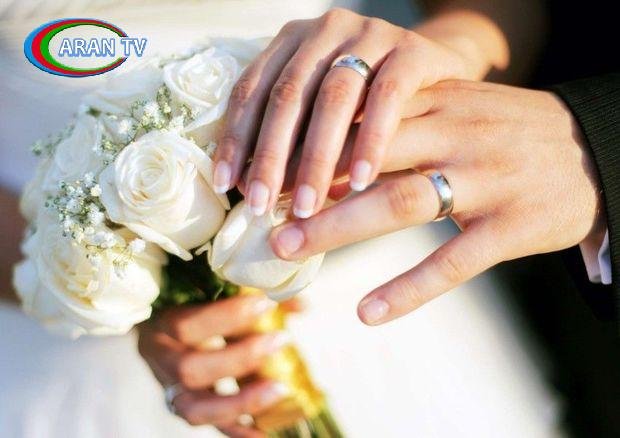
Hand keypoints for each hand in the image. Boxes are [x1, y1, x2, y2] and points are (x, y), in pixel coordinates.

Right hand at [138, 295, 291, 431]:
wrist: (165, 332)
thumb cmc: (194, 307)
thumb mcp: (213, 294)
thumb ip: (253, 297)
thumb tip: (301, 305)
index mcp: (161, 324)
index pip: (188, 325)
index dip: (228, 316)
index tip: (266, 303)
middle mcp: (161, 361)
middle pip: (191, 369)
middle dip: (240, 357)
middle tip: (281, 340)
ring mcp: (170, 390)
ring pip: (195, 408)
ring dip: (241, 401)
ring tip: (280, 389)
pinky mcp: (186, 409)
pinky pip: (211, 426)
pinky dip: (239, 430)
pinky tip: (266, 431)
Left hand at [213, 8, 494, 218]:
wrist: (439, 74)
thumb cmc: (369, 105)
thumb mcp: (325, 116)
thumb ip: (294, 140)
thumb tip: (254, 195)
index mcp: (294, 42)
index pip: (253, 90)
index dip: (237, 139)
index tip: (226, 186)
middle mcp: (327, 30)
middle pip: (288, 94)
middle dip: (270, 155)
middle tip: (260, 206)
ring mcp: (371, 35)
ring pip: (334, 97)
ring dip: (317, 156)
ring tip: (305, 206)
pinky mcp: (413, 50)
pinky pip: (388, 96)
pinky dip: (372, 141)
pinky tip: (363, 183)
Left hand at [268, 80, 604, 325]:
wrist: (593, 150)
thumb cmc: (508, 132)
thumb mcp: (458, 109)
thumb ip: (404, 120)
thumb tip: (333, 144)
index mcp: (440, 102)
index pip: (362, 118)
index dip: (310, 146)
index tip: (266, 170)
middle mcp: (458, 135)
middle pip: (370, 159)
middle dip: (310, 186)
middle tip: (261, 214)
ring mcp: (487, 181)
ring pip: (402, 202)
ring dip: (340, 229)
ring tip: (291, 249)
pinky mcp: (513, 227)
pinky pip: (453, 262)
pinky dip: (408, 289)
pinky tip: (368, 311)